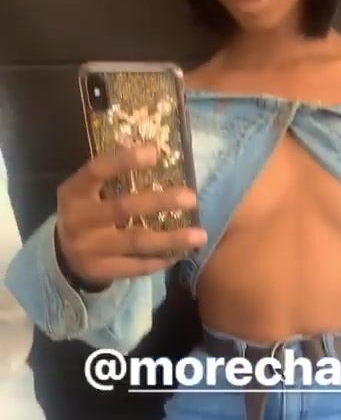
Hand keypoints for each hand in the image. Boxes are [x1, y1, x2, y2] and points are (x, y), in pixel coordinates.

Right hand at [55, 145, 207, 288]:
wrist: (62, 256)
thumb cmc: (86, 213)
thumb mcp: (88, 191)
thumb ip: (113, 173)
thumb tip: (150, 147)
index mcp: (74, 192)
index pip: (97, 171)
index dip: (124, 160)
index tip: (155, 152)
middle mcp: (79, 220)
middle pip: (123, 208)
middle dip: (159, 202)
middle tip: (192, 198)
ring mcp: (90, 249)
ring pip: (136, 242)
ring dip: (170, 239)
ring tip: (199, 235)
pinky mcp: (101, 271)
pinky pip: (136, 267)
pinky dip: (160, 260)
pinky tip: (180, 254)